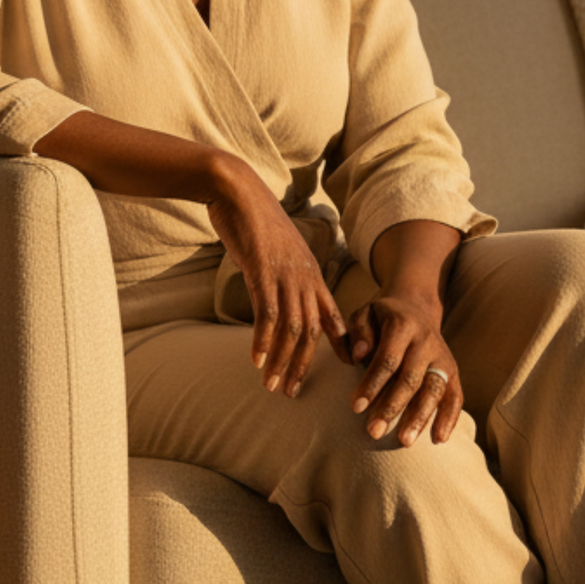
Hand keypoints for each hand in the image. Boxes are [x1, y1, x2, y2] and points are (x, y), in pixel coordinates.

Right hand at [206, 160, 352, 396]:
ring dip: (282, 361)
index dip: (341, 343)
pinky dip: (264, 340)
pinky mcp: (262, 272)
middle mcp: (303, 278)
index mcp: (311, 273)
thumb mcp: (278, 250)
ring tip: (273, 385)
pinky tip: (257, 359)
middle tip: (293, 393)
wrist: (238, 191)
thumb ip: (285, 274)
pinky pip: (267, 313)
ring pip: (292, 328)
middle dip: (304, 365)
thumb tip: (279, 294)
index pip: (333, 315)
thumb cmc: (255, 219)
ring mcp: (284, 275)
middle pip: (313, 332)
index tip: (346, 368)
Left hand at [347, 295, 461, 445]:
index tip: (355, 407)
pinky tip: (438, 440)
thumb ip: (359, 332)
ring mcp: (443, 357)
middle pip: (411, 379)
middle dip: (392, 407)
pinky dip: (449, 418)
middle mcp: (426, 342)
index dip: (372, 384)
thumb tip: (357, 355)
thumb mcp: (364, 313)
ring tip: (404, 441)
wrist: (416, 307)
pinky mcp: (453, 371)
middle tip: (374, 432)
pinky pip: (456, 396)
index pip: (388, 359)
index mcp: (403, 325)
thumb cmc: (382, 317)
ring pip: (434, 390)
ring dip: (420, 418)